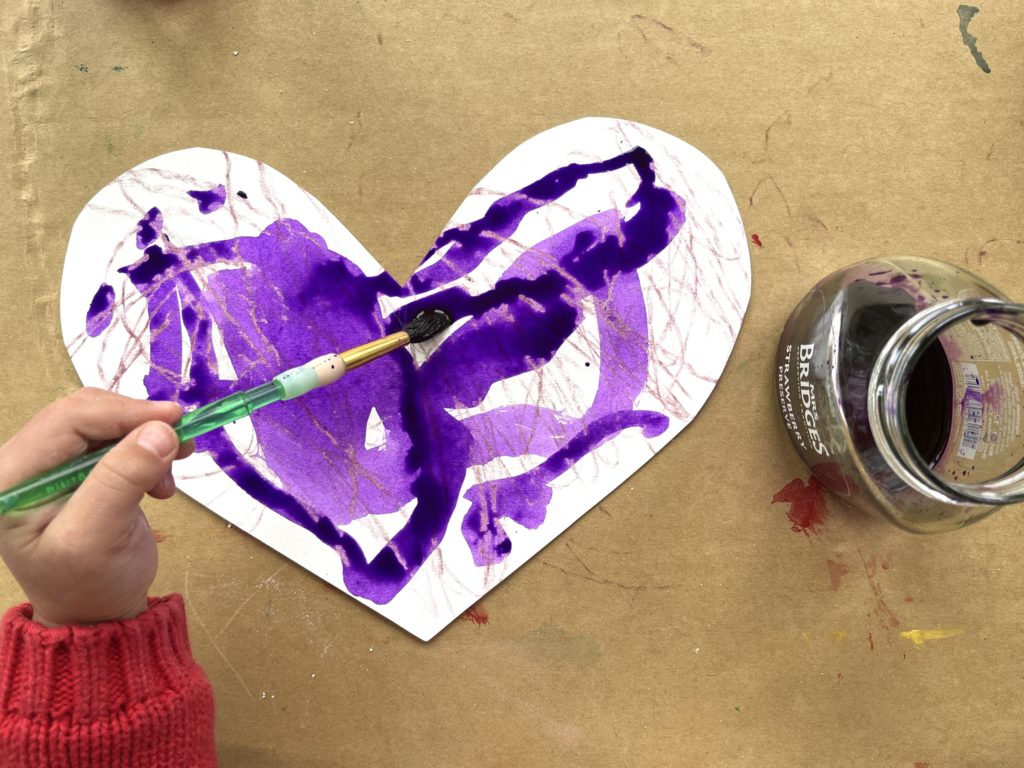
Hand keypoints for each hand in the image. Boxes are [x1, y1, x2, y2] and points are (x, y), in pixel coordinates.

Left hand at [0, 388, 191, 626]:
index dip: (124, 412)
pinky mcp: (77, 470)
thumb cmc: (89, 586)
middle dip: (137, 422)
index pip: (67, 420)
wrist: (97, 615)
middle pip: (85, 413)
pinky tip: (158, 481)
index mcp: (11, 478)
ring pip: (103, 421)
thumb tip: (161, 431)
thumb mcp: (100, 538)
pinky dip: (145, 449)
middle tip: (182, 441)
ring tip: (171, 470)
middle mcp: (23, 464)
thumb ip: (122, 481)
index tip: (176, 420)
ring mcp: (50, 465)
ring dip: (145, 437)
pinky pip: (113, 438)